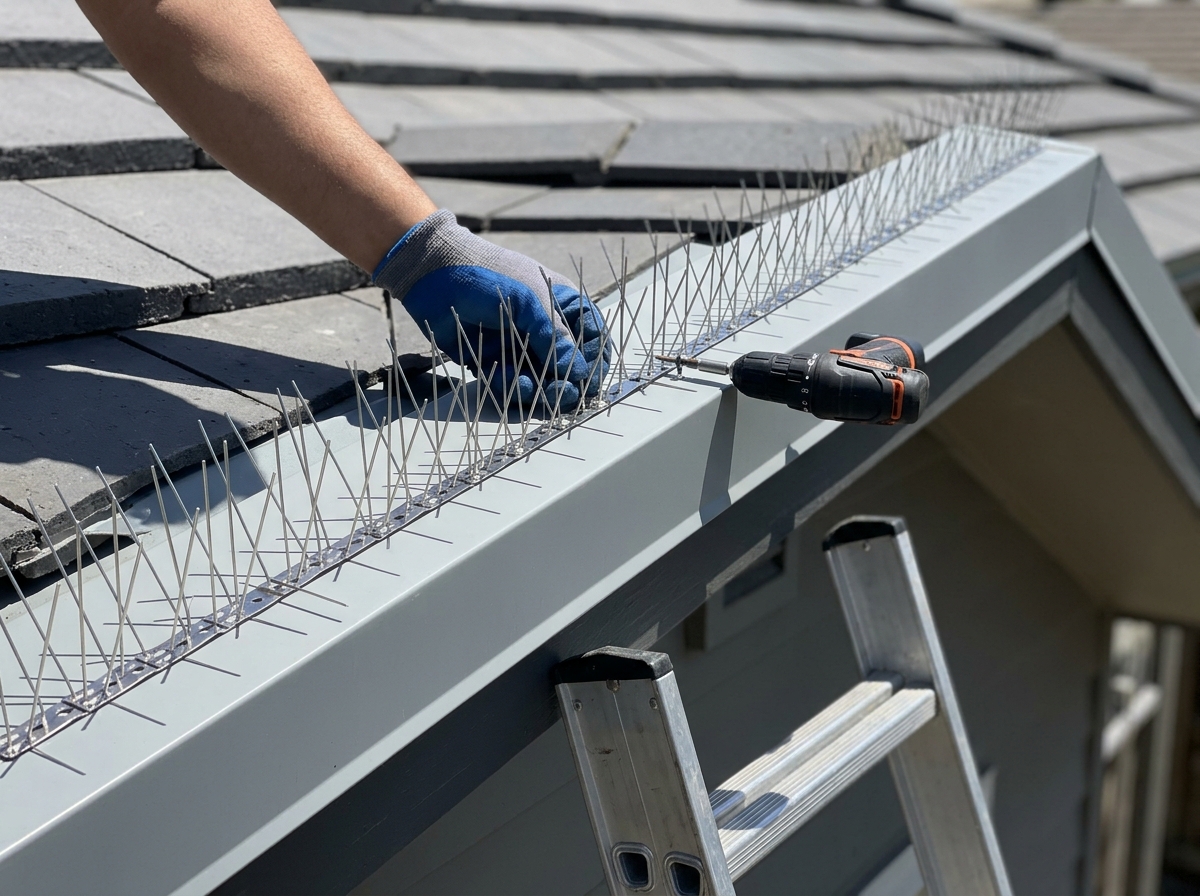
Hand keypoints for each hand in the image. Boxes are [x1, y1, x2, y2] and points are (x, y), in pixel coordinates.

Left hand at [374, 210, 609, 410]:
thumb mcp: (529, 302)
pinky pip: (511, 383)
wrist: (433, 274)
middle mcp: (543, 328)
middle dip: (567, 381)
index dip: (594, 356)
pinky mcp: (496, 361)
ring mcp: (520, 346)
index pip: (591, 334)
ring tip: (526, 387)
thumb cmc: (488, 275)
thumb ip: (554, 338)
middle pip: (569, 364)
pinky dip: (509, 386)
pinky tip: (501, 376)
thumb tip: (580, 371)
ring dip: (538, 388)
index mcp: (560, 304)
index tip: (590, 375)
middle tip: (561, 394)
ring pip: (541, 379)